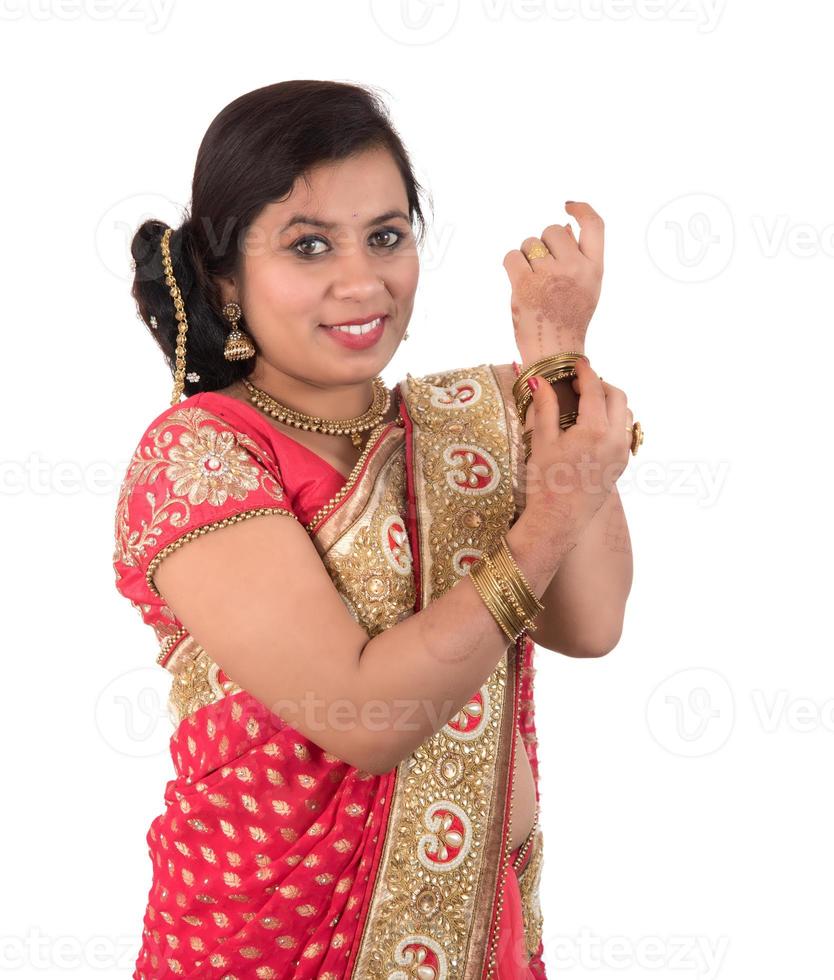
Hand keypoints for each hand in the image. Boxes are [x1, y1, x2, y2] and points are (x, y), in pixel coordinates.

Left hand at [503, 201, 603, 365]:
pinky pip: (512, 256)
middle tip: (543, 269)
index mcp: (594, 269)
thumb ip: (578, 257)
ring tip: (534, 282)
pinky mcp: (525, 284)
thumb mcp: (586, 288)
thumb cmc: (568, 318)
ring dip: (526, 257)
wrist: (554, 351)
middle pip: (552, 231)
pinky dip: (512, 265)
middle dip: (543, 244)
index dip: (582, 209)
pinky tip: (519, 281)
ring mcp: (550, 275)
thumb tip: (564, 226)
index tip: (568, 205)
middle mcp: (575, 269)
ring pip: (529, 243)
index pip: (595, 225)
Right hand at [522, 357, 631, 544]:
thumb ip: (544, 407)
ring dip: (609, 401)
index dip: (585, 372)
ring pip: (625, 413)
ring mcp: (621, 452)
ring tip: (586, 402)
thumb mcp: (542, 441)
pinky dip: (613, 419)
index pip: (594, 389)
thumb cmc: (546, 482)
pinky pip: (624, 431)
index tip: (577, 363)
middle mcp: (615, 439)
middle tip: (580, 382)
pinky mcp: (622, 464)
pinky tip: (592, 424)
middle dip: (600, 384)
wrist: (559, 520)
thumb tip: (538, 380)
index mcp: (595, 430)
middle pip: (617, 396)